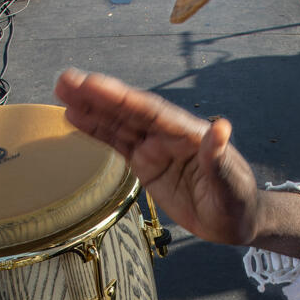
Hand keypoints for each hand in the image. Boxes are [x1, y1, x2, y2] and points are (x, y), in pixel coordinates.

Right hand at [55, 67, 260, 245]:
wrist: (236, 220)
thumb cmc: (237, 203)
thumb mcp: (231, 186)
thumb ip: (220, 159)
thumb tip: (222, 128)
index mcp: (189, 134)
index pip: (151, 112)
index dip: (122, 98)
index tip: (94, 84)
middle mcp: (169, 135)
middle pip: (130, 111)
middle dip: (98, 96)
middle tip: (66, 79)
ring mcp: (156, 147)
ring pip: (119, 123)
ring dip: (91, 108)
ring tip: (62, 90)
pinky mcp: (146, 163)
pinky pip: (118, 143)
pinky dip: (97, 130)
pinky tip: (75, 117)